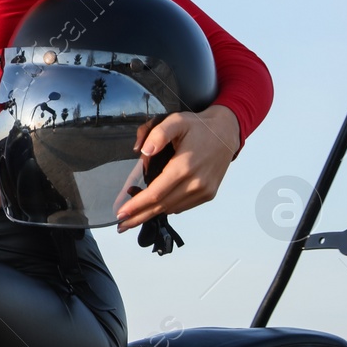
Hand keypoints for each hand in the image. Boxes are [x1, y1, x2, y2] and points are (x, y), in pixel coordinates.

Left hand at [116, 105, 240, 232]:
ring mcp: (204, 190)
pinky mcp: (208, 194)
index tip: (120, 214)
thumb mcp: (176, 120)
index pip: (155, 193)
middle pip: (161, 206)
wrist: (226, 132)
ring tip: (132, 214)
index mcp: (184, 166)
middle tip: (120, 225)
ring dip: (151, 213)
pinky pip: (182, 206)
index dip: (136, 206)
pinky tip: (154, 204)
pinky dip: (166, 206)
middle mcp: (195, 183)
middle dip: (138, 217)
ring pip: (171, 208)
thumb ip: (158, 134)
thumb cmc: (198, 127)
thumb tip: (143, 151)